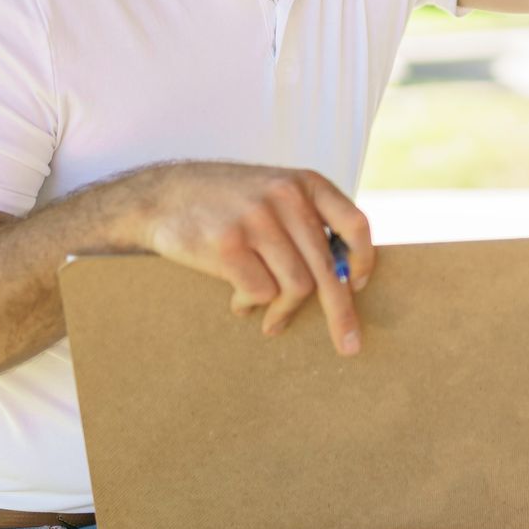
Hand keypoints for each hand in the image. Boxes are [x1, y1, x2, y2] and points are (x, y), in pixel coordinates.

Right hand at [128, 162, 373, 354]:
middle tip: (349, 345)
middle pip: (328, 269)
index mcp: (305, 183)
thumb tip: (345, 276)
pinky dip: (252, 304)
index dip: (364, 261)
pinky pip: (260, 293)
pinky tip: (238, 300)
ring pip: (297, 286)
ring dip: (284, 312)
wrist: (164, 194)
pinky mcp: (228, 244)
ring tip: (271, 320)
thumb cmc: (228, 202)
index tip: (359, 286)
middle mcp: (286, 197)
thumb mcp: (275, 191)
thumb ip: (307, 221)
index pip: (355, 225)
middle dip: (341, 314)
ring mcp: (257, 219)